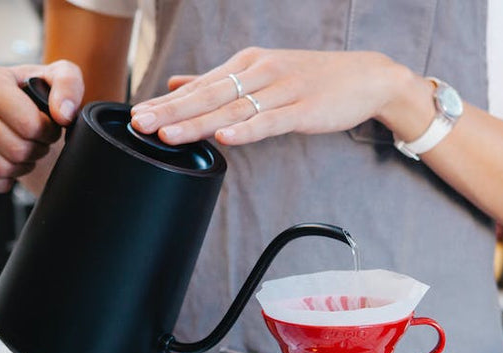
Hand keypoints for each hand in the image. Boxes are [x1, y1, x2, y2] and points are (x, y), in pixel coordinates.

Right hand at [0, 60, 83, 191]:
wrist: (14, 112)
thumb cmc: (35, 95)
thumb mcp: (60, 78)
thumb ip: (68, 85)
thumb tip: (62, 113)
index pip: (27, 123)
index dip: (46, 132)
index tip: (48, 126)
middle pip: (15, 148)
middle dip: (35, 150)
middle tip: (37, 141)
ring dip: (20, 166)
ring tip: (23, 151)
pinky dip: (0, 180)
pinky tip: (8, 167)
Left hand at [129, 47, 427, 145]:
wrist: (365, 77)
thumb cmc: (312, 79)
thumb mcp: (262, 73)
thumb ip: (220, 81)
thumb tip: (177, 84)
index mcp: (246, 65)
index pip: (200, 86)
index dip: (167, 103)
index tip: (137, 116)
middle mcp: (259, 73)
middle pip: (208, 96)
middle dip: (171, 112)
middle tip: (141, 126)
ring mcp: (281, 90)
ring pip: (233, 109)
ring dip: (198, 123)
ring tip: (168, 136)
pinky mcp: (303, 109)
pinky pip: (270, 121)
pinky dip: (246, 130)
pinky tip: (225, 137)